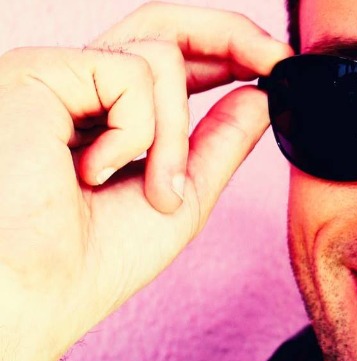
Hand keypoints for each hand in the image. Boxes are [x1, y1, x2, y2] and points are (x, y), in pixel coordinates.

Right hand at [0, 3, 291, 360]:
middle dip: (230, 34)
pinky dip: (140, 131)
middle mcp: (77, 87)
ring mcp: (56, 75)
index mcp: (105, 113)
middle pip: (164, 26)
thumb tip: (259, 95)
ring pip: (160, 57)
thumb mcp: (183, 194)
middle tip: (275, 57)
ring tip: (153, 188)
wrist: (36, 292)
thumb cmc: (93, 259)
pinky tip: (96, 171)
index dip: (227, 51)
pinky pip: (132, 73)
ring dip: (177, 133)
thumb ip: (219, 141)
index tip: (275, 65)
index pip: (172, 59)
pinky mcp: (38, 70)